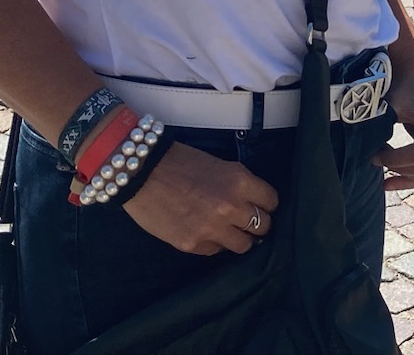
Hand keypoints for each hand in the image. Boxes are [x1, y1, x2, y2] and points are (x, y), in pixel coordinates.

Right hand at [122, 143, 278, 255]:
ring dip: (239, 237)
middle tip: (246, 220)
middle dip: (257, 223)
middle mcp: (231, 207)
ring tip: (228, 229)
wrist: (142, 172)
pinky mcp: (194, 245)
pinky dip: (214, 243)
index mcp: (239, 181)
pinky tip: (204, 230)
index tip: (260, 205)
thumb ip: (238, 186)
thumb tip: (252, 206)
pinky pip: (217, 251)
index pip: (271, 201)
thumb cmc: (179, 162)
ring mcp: (213, 229)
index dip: (266, 203)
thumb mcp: (219, 166)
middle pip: (263, 226)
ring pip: (244, 245)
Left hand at [374, 65, 413, 190]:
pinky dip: (407, 177)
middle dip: (397, 167)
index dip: (393, 159)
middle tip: (374, 158)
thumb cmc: (402, 87)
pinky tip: (387, 182)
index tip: (373, 155)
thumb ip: (383, 131)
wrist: (412, 73)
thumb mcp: (393, 107)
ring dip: (401, 173)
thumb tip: (367, 156)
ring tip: (379, 161)